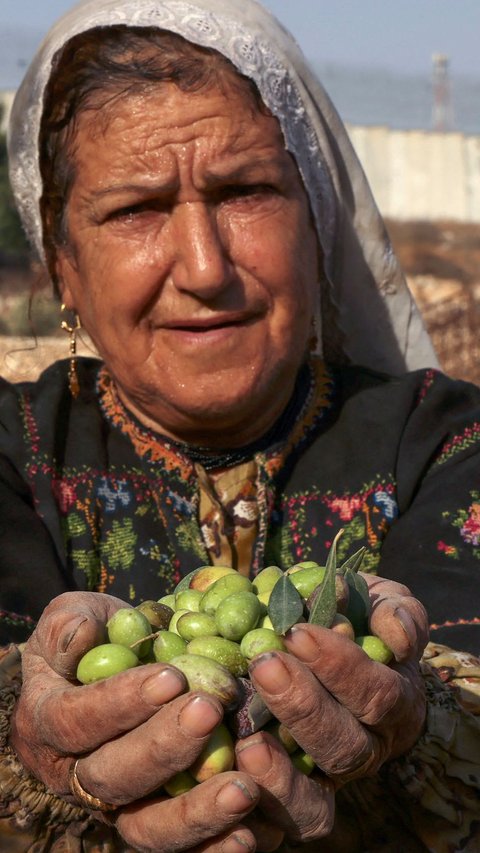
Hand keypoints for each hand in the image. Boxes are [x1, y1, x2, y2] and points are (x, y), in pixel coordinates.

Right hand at [11, 592, 260, 852]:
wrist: (118, 661)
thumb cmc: (98, 634)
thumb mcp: (74, 614)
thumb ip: (69, 623)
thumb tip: (82, 635)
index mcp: (47, 723)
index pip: (74, 720)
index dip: (119, 702)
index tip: (170, 677)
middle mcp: (76, 774)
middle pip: (112, 777)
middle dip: (163, 748)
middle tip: (208, 711)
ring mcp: (118, 804)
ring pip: (146, 827)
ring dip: (195, 812)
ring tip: (243, 788)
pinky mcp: (157, 820)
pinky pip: (181, 849)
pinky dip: (213, 847)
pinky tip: (250, 835)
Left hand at [240, 576, 426, 843]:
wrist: (329, 649)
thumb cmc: (354, 618)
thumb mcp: (378, 602)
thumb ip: (390, 610)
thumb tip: (395, 633)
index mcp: (395, 701)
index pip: (377, 693)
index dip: (340, 667)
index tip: (297, 632)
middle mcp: (369, 748)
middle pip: (345, 745)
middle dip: (303, 706)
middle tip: (265, 665)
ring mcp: (334, 778)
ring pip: (317, 795)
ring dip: (280, 766)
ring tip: (248, 736)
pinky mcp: (298, 801)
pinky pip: (290, 817)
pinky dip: (268, 796)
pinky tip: (240, 762)